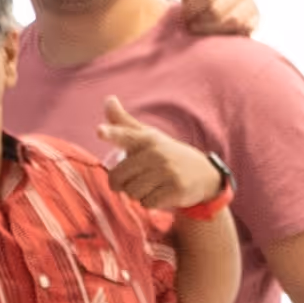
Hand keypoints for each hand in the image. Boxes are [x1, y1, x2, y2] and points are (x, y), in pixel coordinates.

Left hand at [96, 102, 220, 212]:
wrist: (204, 175)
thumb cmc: (166, 154)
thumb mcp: (147, 136)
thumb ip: (123, 122)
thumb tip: (108, 98)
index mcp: (146, 139)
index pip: (125, 135)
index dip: (111, 133)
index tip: (99, 131)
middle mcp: (156, 153)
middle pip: (118, 178)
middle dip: (124, 184)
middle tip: (140, 178)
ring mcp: (168, 171)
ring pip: (132, 193)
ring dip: (138, 195)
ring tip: (154, 184)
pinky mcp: (177, 189)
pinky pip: (147, 204)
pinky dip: (151, 203)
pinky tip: (164, 193)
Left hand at [174, 0, 257, 41]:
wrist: (217, 19)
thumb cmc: (200, 5)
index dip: (192, 8)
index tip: (185, 15)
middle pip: (216, 9)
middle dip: (200, 20)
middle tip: (192, 25)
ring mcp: (250, 3)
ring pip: (231, 20)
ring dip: (211, 29)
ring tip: (201, 30)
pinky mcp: (255, 19)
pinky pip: (243, 28)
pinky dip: (228, 32)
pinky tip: (217, 34)